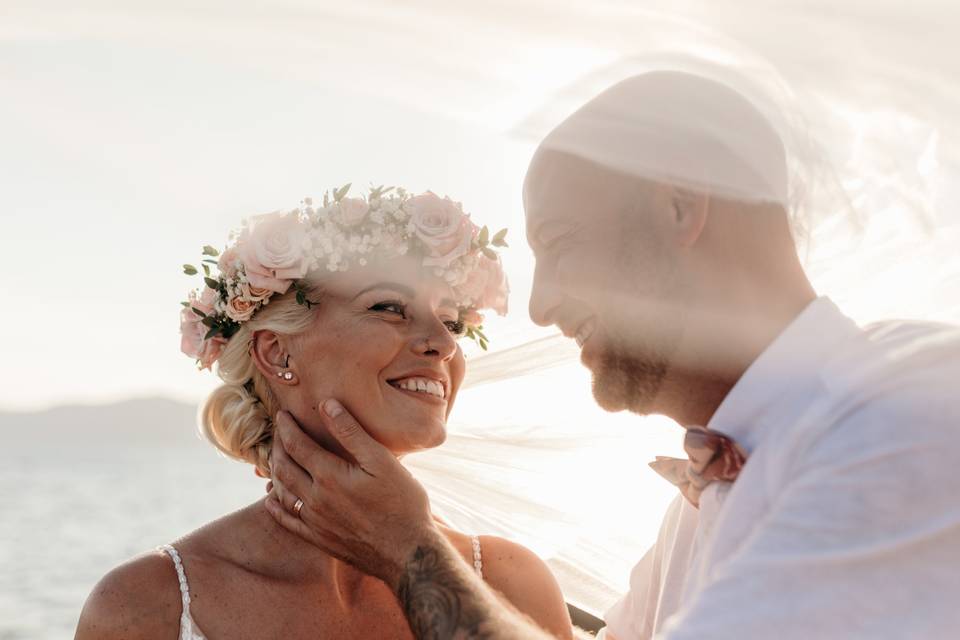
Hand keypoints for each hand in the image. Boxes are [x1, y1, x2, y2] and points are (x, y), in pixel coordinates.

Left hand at [265, 399, 439, 587]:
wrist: (408, 552)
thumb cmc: (402, 503)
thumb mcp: (381, 460)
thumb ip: (351, 432)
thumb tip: (326, 405)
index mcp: (329, 476)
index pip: (297, 445)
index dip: (287, 428)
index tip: (282, 415)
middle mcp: (315, 499)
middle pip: (284, 466)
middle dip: (277, 446)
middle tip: (278, 433)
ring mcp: (315, 521)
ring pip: (282, 492)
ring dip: (274, 472)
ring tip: (275, 458)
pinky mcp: (320, 539)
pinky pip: (288, 521)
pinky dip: (276, 507)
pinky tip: (271, 500)